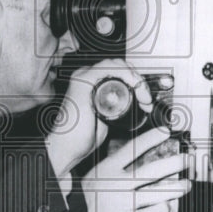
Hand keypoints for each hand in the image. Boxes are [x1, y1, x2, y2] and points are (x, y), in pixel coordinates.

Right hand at [47, 58, 152, 177]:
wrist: (65, 147)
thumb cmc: (80, 137)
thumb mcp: (105, 119)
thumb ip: (115, 109)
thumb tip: (136, 105)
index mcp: (91, 83)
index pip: (118, 71)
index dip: (136, 81)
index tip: (146, 99)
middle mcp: (86, 77)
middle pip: (119, 65)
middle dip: (138, 80)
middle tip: (146, 99)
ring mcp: (83, 77)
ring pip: (115, 64)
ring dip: (134, 78)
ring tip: (143, 96)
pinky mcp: (82, 81)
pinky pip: (108, 68)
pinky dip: (125, 74)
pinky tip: (134, 86)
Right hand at [64, 127, 189, 211]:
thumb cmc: (84, 199)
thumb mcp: (94, 175)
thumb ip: (113, 166)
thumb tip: (133, 156)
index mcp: (107, 169)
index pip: (132, 149)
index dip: (151, 138)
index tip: (166, 132)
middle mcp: (118, 184)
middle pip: (153, 170)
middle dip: (174, 163)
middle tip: (187, 160)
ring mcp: (124, 202)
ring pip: (159, 193)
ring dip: (176, 189)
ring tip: (186, 185)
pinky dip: (161, 209)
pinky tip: (164, 206)